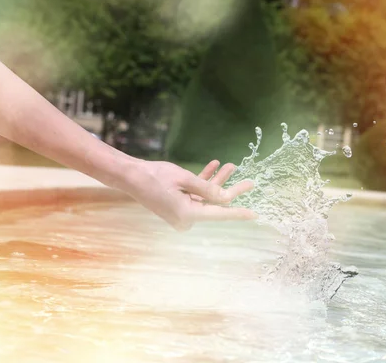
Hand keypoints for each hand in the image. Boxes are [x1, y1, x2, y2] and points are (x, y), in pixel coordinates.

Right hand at [123, 159, 255, 230]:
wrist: (130, 176)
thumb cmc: (156, 176)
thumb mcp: (185, 179)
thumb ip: (208, 189)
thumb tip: (227, 198)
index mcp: (188, 215)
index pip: (219, 214)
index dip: (238, 213)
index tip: (254, 214)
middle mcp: (186, 218)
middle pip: (214, 205)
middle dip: (230, 190)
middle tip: (250, 182)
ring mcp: (181, 214)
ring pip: (206, 198)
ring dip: (217, 182)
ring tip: (231, 166)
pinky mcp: (177, 206)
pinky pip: (195, 196)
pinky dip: (204, 183)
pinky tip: (214, 166)